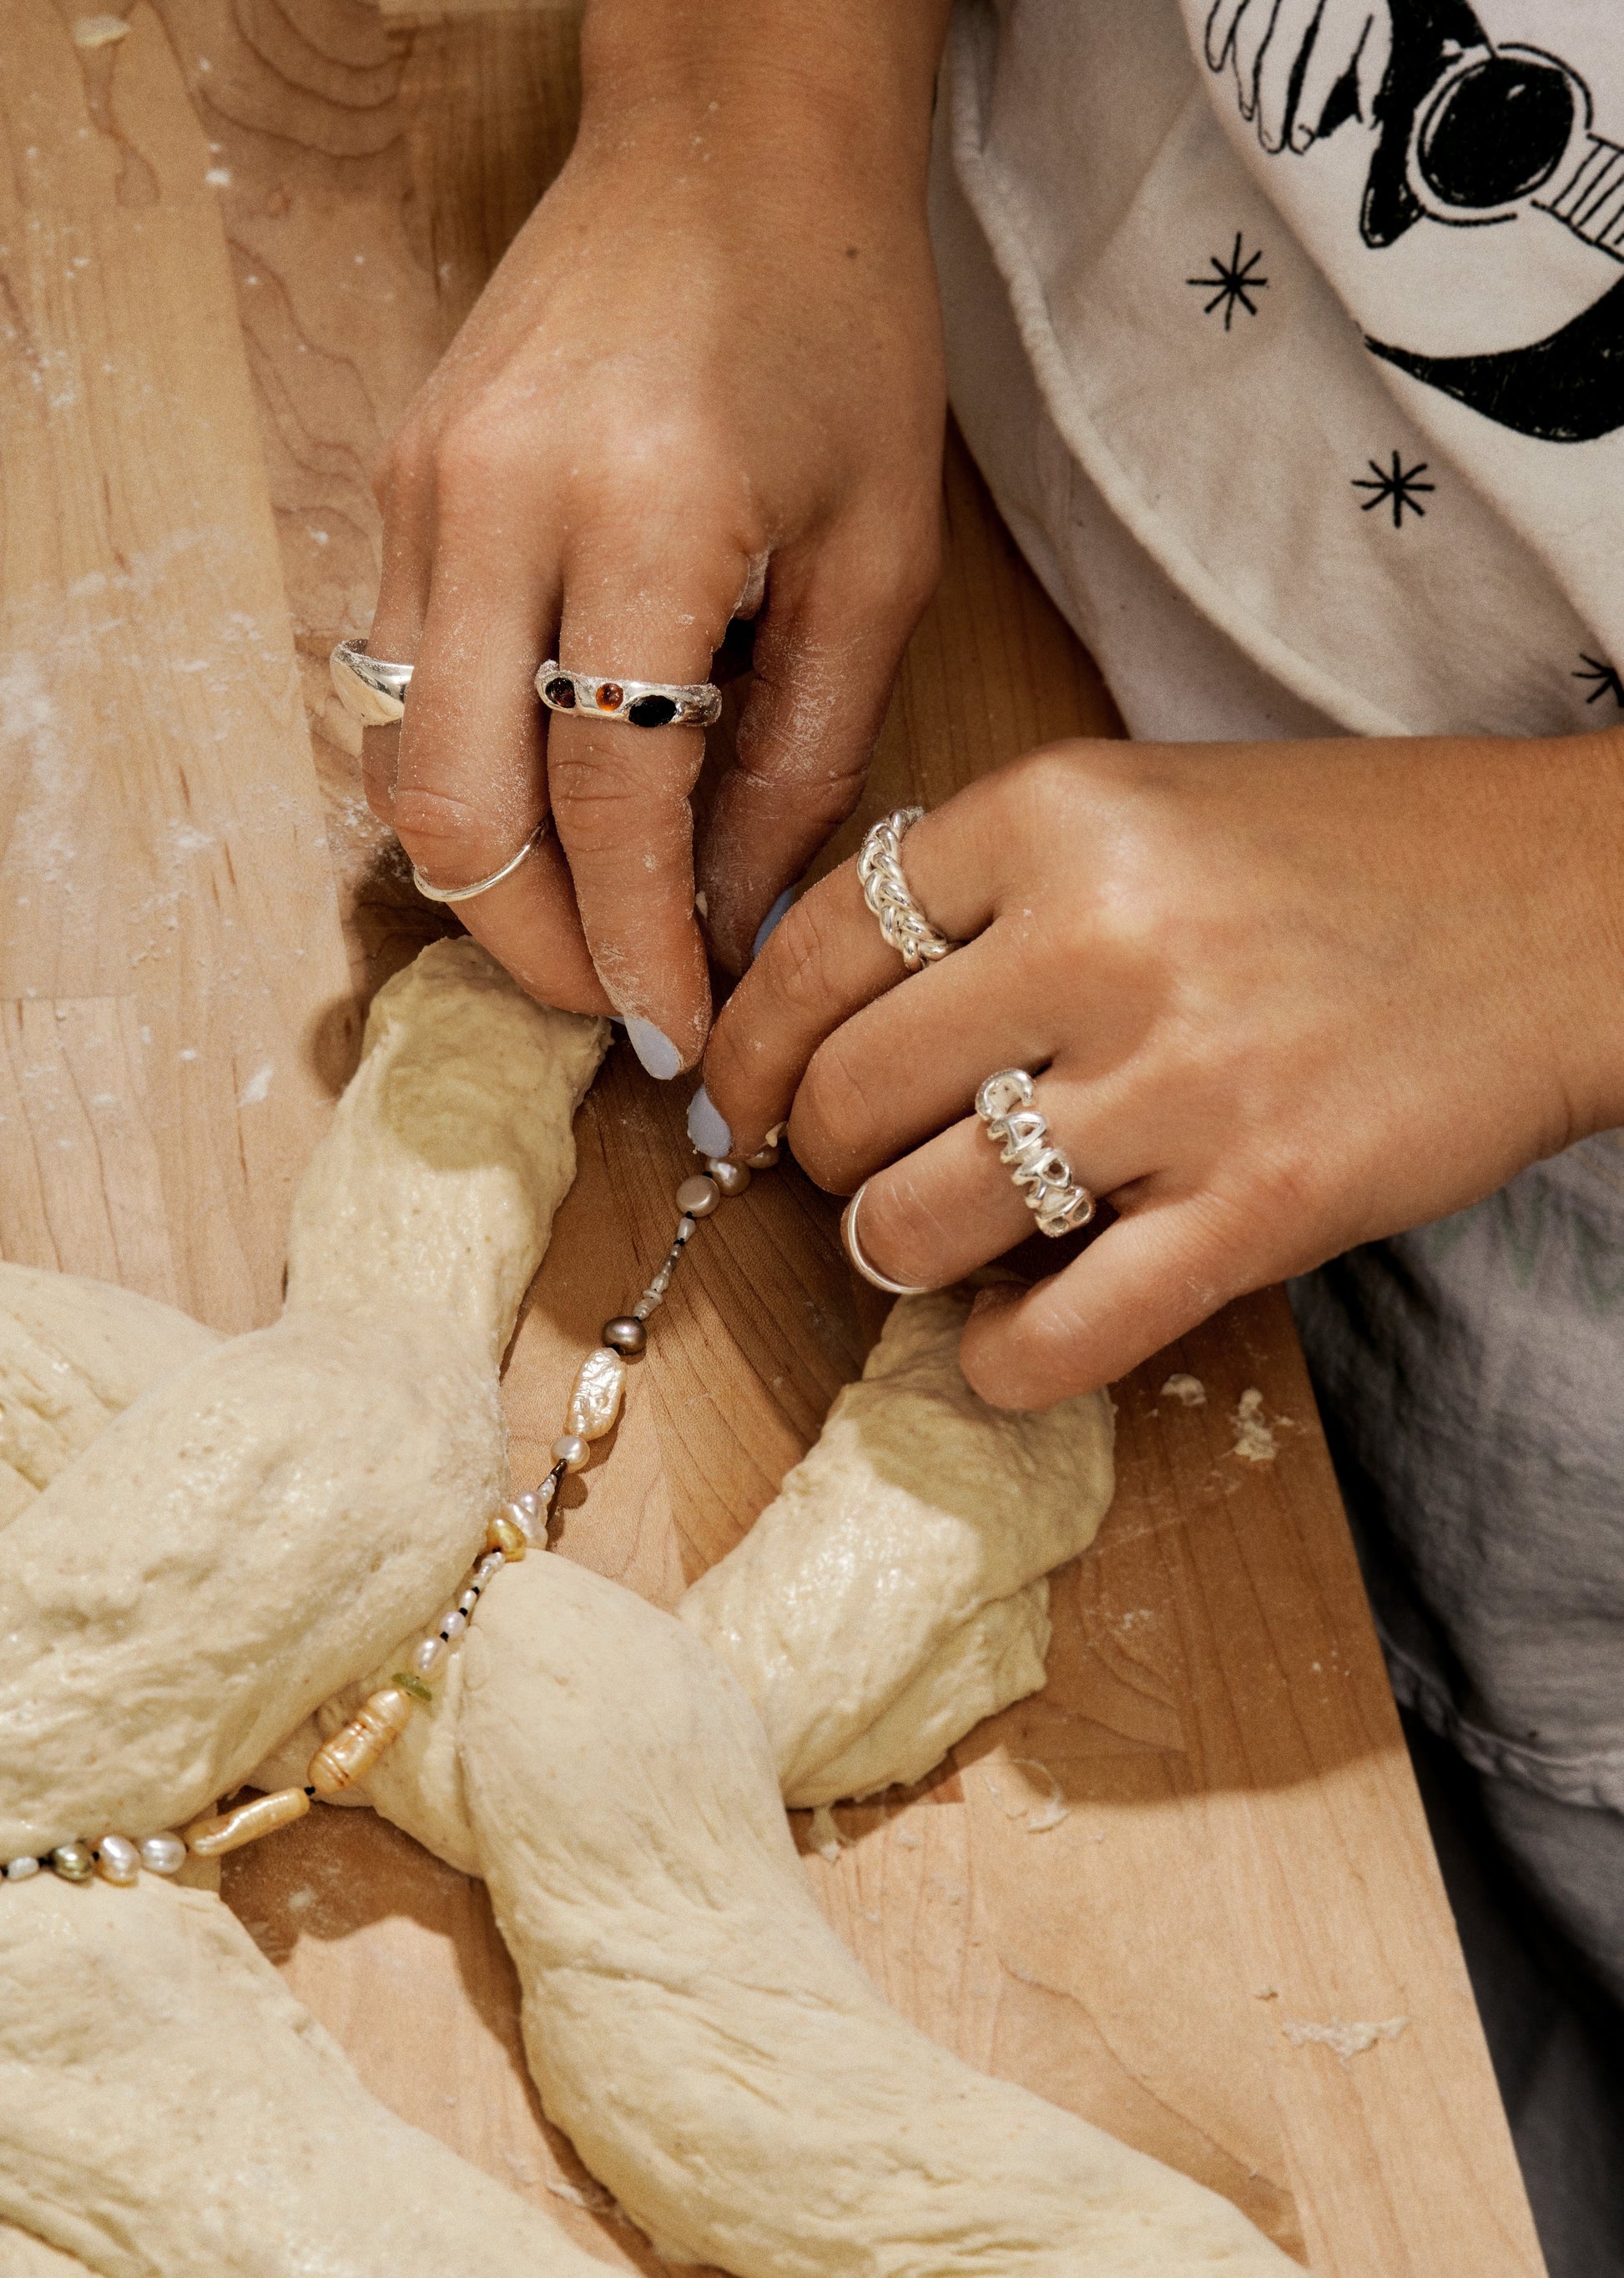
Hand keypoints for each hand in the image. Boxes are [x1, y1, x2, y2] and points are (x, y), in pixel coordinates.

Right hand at [364, 3, 947, 1071]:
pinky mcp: (394, 486)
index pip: (603, 808)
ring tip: (598, 924)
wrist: (724, 138)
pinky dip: (470, 777)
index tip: (680, 1035)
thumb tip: (737, 922)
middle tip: (624, 1007)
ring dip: (490, 876)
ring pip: (400, 763)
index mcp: (641, 520)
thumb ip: (802, 758)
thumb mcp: (876, 558)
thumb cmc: (833, 327)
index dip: (639, 948)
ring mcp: (420, 494)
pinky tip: (557, 807)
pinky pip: (398, 684)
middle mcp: (494, 509)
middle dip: (538, 948)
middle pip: (456, 814)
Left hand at [697, 730, 1623, 1405]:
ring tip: (930, 1240)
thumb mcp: (1146, 805)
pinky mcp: (1261, 1205)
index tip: (734, 1096)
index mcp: (1056, 810)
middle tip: (855, 1168)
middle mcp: (1101, 936)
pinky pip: (1058, 1331)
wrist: (1569, 909)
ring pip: (920, 1217)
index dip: (745, 1045)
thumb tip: (812, 1003)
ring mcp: (1182, 1080)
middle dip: (821, 1156)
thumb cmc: (1349, 858)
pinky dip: (1003, 1360)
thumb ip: (987, 884)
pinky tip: (1006, 1342)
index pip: (813, 949)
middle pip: (848, 1094)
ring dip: (895, 1251)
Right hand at [1204, 0, 1391, 153]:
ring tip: (1247, 111)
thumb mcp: (1381, 10)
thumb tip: (1370, 116)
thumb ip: (1376, 60)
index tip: (1299, 143)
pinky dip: (1217, 32)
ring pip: (1253, 32)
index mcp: (1349, 0)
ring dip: (1246, 77)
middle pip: (1282, 54)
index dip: (1309, 105)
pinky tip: (1215, 61)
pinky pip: (1227, 2)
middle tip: (1271, 143)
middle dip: (1273, 103)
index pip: (1325, 58)